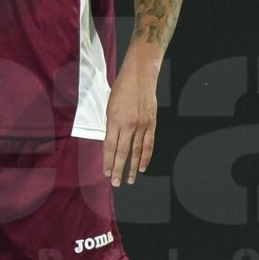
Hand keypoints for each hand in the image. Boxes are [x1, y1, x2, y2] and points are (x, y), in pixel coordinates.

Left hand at [103, 62, 158, 186]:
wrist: (140, 76)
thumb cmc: (122, 90)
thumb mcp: (110, 107)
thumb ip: (111, 126)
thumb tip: (111, 144)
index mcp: (115, 120)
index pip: (110, 147)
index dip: (108, 161)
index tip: (106, 173)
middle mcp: (129, 124)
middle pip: (123, 152)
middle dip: (119, 169)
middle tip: (116, 182)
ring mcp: (142, 125)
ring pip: (136, 151)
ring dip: (133, 167)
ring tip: (130, 179)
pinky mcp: (151, 123)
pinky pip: (148, 144)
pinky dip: (145, 157)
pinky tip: (142, 167)